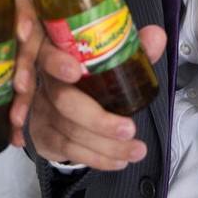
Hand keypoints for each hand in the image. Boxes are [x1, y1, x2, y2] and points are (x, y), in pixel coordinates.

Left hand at [0, 0, 42, 149]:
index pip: (18, 4)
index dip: (26, 15)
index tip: (21, 34)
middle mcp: (6, 32)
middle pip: (31, 40)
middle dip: (29, 64)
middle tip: (19, 86)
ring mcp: (9, 59)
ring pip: (31, 71)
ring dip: (27, 96)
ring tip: (16, 119)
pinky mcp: (5, 83)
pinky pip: (18, 97)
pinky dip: (19, 117)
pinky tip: (16, 136)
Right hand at [28, 23, 166, 170]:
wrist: (57, 107)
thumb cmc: (87, 78)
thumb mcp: (106, 60)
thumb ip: (130, 48)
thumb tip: (156, 36)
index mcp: (57, 55)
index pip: (48, 53)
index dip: (58, 62)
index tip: (75, 70)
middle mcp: (45, 81)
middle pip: (64, 100)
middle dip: (98, 119)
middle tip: (129, 128)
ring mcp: (41, 110)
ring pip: (70, 131)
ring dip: (107, 145)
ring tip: (137, 150)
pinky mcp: (43, 135)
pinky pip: (69, 150)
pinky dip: (97, 158)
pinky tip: (119, 161)